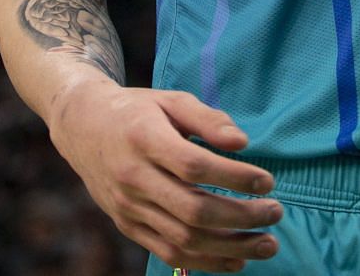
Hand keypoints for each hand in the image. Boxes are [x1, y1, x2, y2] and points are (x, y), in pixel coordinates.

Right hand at [49, 82, 282, 271]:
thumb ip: (208, 119)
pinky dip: (206, 261)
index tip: (267, 181)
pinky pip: (168, 252)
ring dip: (231, 247)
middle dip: (242, 217)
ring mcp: (129, 207)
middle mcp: (133, 178)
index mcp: (144, 139)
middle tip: (276, 212)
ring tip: (268, 244)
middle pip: (193, 210)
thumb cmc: (137, 110)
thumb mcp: (171, 101)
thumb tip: (242, 143)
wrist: (82, 127)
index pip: (194, 166)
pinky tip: (237, 260)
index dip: (234, 178)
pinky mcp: (128, 226)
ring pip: (184, 239)